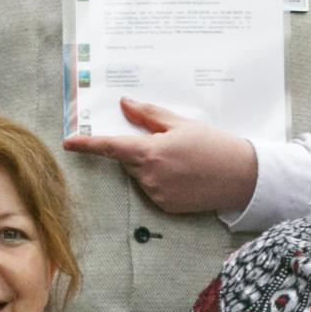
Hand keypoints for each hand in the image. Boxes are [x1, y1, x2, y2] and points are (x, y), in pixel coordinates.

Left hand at [62, 100, 258, 215]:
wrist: (242, 177)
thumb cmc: (214, 145)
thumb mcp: (181, 124)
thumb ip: (148, 115)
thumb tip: (124, 104)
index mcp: (150, 152)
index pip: (110, 147)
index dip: (87, 144)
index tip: (69, 142)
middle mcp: (148, 176)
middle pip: (127, 160)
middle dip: (139, 149)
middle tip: (169, 143)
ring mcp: (156, 194)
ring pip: (140, 175)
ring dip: (151, 166)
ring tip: (183, 160)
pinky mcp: (165, 207)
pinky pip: (152, 190)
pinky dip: (161, 181)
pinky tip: (184, 176)